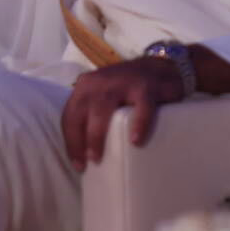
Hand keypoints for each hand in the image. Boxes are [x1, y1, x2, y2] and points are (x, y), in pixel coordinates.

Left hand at [61, 56, 187, 170]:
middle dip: (80, 140)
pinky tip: (135, 141)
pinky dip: (138, 123)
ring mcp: (121, 82)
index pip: (70, 115)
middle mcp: (98, 82)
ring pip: (103, 109)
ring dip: (97, 135)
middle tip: (88, 162)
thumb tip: (85, 151)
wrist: (159, 66)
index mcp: (85, 87)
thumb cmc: (127, 88)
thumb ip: (93, 113)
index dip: (71, 141)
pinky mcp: (145, 86)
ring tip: (99, 157)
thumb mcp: (104, 95)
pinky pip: (141, 106)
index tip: (77, 164)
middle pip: (81, 113)